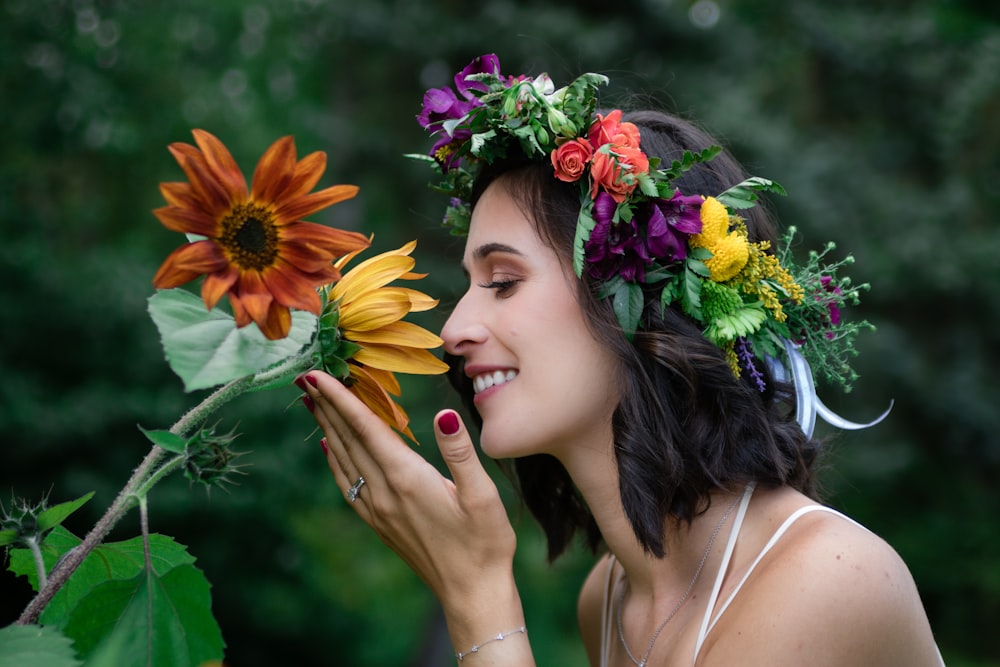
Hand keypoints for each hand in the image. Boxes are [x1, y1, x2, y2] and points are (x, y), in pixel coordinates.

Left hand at [298, 371, 516, 611]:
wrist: (472, 593)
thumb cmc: (485, 543)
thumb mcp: (483, 495)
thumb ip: (460, 452)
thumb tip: (444, 415)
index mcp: (407, 479)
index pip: (366, 428)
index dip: (340, 398)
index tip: (317, 373)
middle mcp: (384, 493)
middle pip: (347, 439)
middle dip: (325, 405)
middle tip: (306, 376)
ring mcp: (378, 510)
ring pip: (344, 459)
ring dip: (326, 428)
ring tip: (312, 402)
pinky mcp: (380, 523)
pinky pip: (347, 483)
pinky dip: (334, 460)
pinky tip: (330, 449)